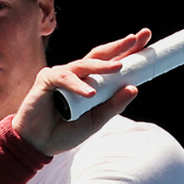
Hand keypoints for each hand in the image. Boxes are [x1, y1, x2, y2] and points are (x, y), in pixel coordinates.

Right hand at [12, 29, 151, 156]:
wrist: (38, 145)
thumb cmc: (64, 132)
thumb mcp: (96, 121)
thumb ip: (113, 105)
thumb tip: (134, 88)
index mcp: (89, 82)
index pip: (110, 62)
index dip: (127, 51)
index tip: (145, 39)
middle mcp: (76, 74)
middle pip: (99, 55)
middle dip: (119, 46)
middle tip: (136, 37)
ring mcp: (61, 75)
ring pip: (84, 64)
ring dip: (103, 65)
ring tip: (120, 68)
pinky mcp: (46, 79)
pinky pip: (65, 78)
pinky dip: (78, 85)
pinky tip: (90, 93)